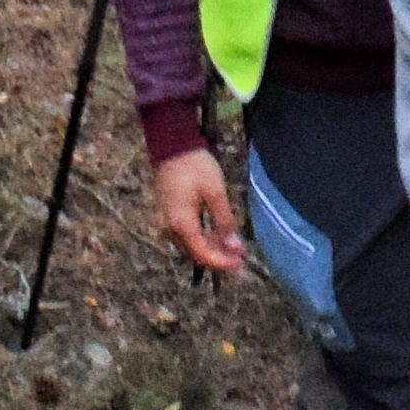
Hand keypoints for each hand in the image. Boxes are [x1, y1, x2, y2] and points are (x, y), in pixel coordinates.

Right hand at [152, 150, 248, 279]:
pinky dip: (203, 239)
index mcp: (181, 225)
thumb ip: (224, 222)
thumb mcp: (215, 193)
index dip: (223, 263)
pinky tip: (218, 235)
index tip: (241, 263)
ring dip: (212, 249)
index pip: (203, 254)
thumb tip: (235, 248)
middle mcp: (170, 229)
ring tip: (233, 248)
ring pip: (191, 246)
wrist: (172, 146)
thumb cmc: (195, 166)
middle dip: (219, 258)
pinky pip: (187, 236)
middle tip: (241, 258)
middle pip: (196, 254)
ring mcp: (168, 223)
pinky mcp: (170, 216)